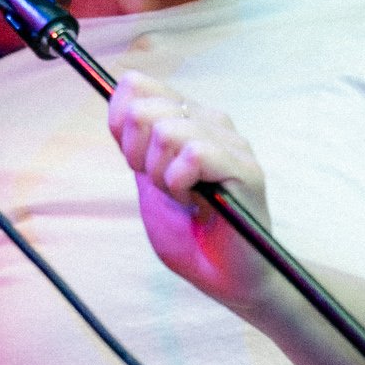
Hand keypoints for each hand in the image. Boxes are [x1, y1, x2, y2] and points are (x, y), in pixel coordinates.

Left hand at [105, 70, 273, 311]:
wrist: (225, 280)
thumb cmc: (190, 236)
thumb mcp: (148, 182)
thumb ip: (134, 144)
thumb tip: (120, 104)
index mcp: (187, 119)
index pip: (137, 85)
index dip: (120, 124)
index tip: (134, 163)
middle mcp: (210, 121)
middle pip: (144, 107)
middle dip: (136, 156)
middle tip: (161, 187)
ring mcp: (231, 141)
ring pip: (166, 131)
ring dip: (160, 175)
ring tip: (182, 198)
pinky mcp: (245, 167)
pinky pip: (193, 153)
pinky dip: (180, 184)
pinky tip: (196, 203)